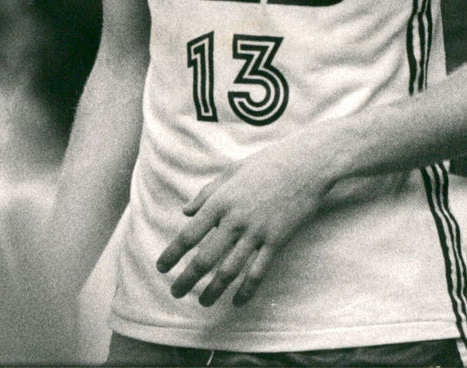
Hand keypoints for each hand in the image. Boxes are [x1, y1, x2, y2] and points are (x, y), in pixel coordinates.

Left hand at [156, 139, 324, 308]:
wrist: (304, 164)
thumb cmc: (266, 163)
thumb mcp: (231, 172)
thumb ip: (206, 193)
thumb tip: (185, 211)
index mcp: (221, 202)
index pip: (190, 235)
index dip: (173, 254)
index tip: (161, 267)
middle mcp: (235, 220)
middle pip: (205, 259)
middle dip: (187, 279)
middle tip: (175, 292)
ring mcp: (256, 232)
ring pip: (229, 271)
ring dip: (213, 290)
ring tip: (202, 302)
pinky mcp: (276, 241)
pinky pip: (258, 272)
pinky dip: (246, 290)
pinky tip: (238, 301)